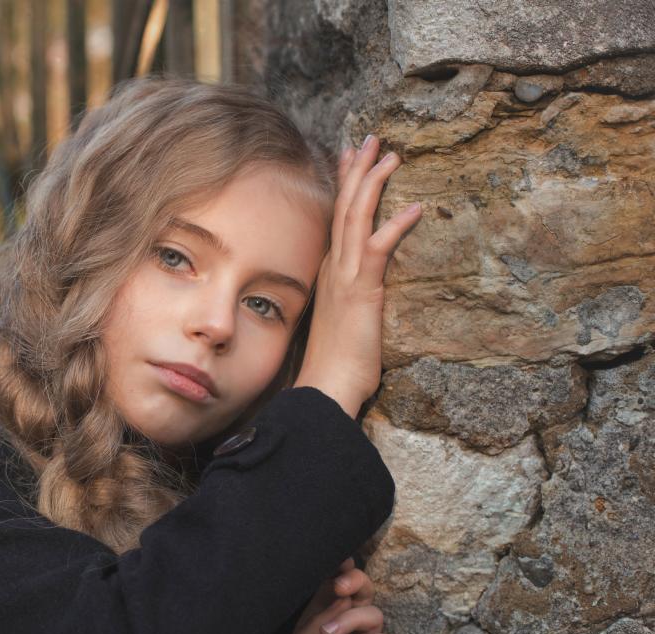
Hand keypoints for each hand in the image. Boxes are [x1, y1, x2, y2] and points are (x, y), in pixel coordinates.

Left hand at [257, 556, 391, 633]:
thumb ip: (311, 629)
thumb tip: (338, 599)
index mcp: (312, 626)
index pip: (329, 590)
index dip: (336, 572)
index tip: (338, 559)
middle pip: (360, 596)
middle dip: (356, 583)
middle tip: (342, 585)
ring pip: (374, 618)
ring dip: (355, 618)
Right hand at [293, 135, 422, 418]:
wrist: (326, 386)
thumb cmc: (337, 364)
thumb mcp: (347, 324)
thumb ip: (354, 302)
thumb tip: (363, 298)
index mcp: (331, 273)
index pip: (337, 220)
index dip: (345, 186)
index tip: (352, 158)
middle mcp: (334, 268)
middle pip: (345, 208)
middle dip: (358, 170)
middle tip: (370, 138)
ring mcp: (345, 277)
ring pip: (356, 218)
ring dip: (374, 183)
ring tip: (391, 154)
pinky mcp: (361, 291)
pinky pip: (378, 250)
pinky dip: (396, 226)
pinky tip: (416, 208)